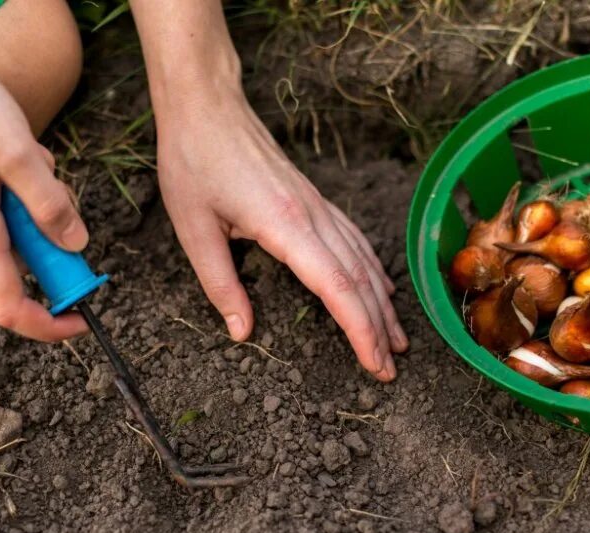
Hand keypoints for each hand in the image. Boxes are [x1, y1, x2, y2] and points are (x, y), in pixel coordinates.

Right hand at [0, 43, 89, 341]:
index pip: (8, 306)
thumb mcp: (17, 151)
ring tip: (25, 154)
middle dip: (49, 235)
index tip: (83, 318)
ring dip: (33, 202)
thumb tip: (75, 246)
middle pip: (17, 264)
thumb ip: (49, 204)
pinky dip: (15, 187)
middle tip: (54, 186)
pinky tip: (10, 149)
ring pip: (11, 229)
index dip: (48, 323)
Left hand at [156, 90, 407, 380]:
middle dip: (378, 327)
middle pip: (358, 279)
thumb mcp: (194, 230)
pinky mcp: (313, 199)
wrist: (206, 107)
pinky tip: (380, 287)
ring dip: (382, 303)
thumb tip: (242, 332)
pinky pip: (354, 239)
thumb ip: (221, 284)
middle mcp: (312, 215)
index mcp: (284, 225)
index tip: (374, 362)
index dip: (359, 329)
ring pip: (363, 260)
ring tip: (396, 339)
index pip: (336, 286)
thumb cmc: (193, 163)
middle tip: (389, 368)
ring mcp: (317, 205)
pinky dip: (373, 270)